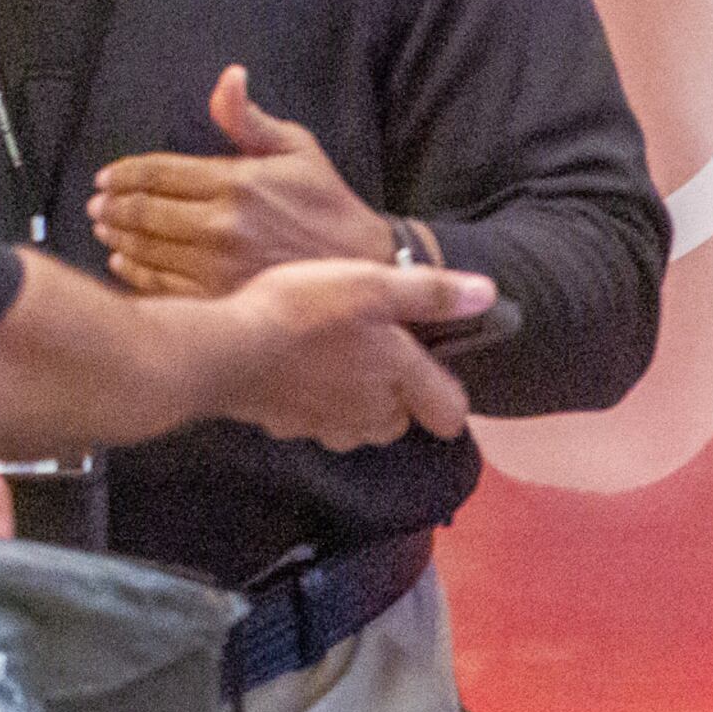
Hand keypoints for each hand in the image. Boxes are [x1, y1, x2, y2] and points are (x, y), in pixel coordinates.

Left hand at [89, 67, 399, 297]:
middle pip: (145, 211)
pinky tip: (122, 261)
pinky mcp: (218, 299)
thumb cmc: (327, 204)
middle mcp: (221, 225)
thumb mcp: (297, 147)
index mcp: (236, 182)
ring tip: (103, 226)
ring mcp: (216, 267)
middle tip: (95, 202)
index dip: (124, 172)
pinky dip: (133, 272)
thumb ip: (250, 118)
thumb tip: (229, 77)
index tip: (105, 175)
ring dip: (117, 234)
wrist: (360, 266)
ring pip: (146, 248)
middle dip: (113, 204)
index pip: (159, 173)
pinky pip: (161, 285)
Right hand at [207, 258, 493, 449]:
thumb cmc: (301, 311)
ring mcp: (328, 425)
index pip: (450, 414)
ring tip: (338, 363)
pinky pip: (316, 424)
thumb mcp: (372, 284)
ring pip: (359, 428)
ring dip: (357, 405)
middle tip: (379, 356)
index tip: (438, 373)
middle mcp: (370, 412)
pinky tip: (296, 372)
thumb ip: (430, 293)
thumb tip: (487, 294)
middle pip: (402, 422)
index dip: (450, 397)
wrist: (225, 350)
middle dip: (399, 398)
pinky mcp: (288, 427)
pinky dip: (314, 405)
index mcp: (399, 378)